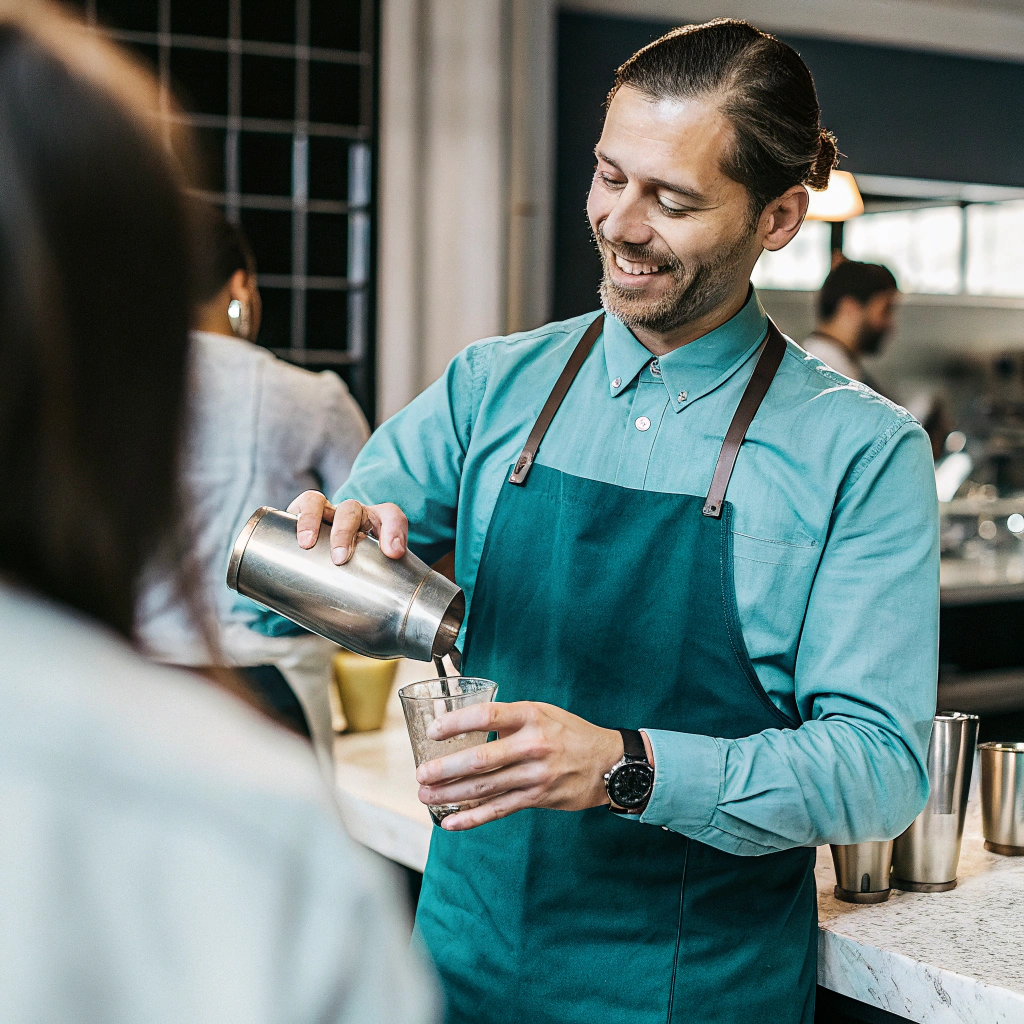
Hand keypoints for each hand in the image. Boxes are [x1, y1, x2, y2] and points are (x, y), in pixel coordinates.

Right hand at [287, 490, 408, 564]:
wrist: (335, 562)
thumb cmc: (359, 565)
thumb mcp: (376, 568)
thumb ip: (385, 573)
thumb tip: (386, 571)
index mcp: (376, 522)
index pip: (390, 516)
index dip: (394, 530)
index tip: (394, 553)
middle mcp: (350, 513)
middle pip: (350, 509)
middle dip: (344, 532)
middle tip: (339, 558)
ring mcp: (325, 512)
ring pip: (317, 501)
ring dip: (312, 519)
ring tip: (306, 543)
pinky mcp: (302, 516)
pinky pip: (298, 507)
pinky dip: (295, 517)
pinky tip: (284, 535)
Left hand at [415, 701, 624, 829]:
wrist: (608, 763)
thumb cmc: (568, 733)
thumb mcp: (541, 712)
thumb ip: (506, 718)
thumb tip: (463, 721)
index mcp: (530, 716)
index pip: (486, 716)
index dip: (456, 723)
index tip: (432, 731)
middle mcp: (532, 745)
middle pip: (481, 759)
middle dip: (445, 769)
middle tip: (421, 774)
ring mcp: (535, 775)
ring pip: (485, 788)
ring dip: (451, 794)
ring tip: (425, 795)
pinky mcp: (537, 798)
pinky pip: (499, 810)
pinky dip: (473, 818)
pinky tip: (451, 822)